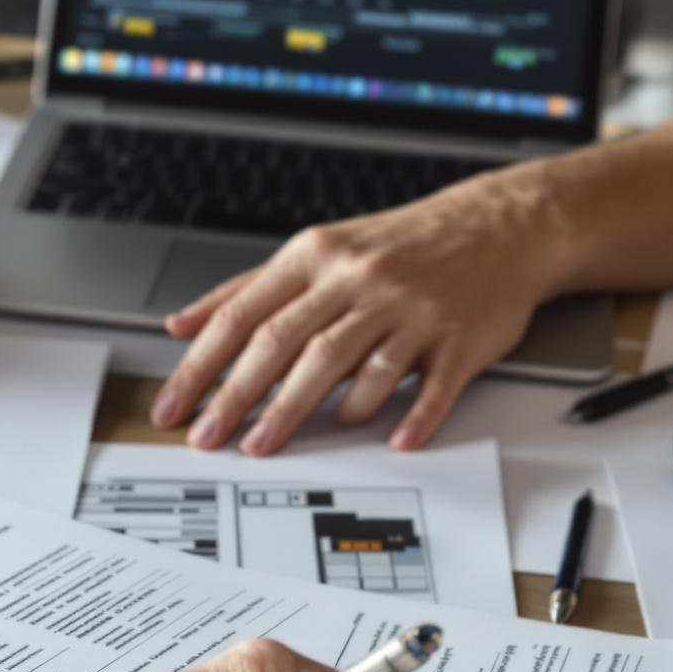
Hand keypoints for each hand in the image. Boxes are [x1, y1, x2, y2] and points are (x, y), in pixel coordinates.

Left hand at [150, 176, 566, 454]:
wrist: (498, 228)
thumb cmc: (399, 247)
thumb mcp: (317, 251)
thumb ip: (248, 289)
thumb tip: (182, 325)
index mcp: (316, 257)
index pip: (244, 316)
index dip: (203, 366)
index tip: (174, 406)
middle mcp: (360, 279)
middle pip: (287, 343)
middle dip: (241, 397)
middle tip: (209, 437)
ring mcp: (411, 309)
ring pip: (348, 363)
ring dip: (303, 409)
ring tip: (268, 442)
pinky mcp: (459, 338)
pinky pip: (430, 385)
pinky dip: (410, 416)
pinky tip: (392, 440)